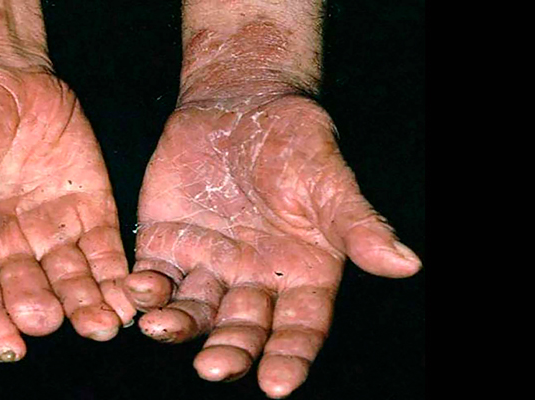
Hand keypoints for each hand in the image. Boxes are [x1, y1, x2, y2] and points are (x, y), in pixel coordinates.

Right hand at [0, 60, 135, 361]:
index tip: (7, 346)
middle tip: (53, 320)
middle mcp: (3, 250)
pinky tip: (130, 293)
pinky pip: (104, 252)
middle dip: (40, 309)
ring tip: (105, 323)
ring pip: (70, 281)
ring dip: (88, 304)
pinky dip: (116, 274)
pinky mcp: (87, 214)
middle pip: (24, 292)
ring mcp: (48, 235)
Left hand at [125, 93, 420, 396]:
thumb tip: (406, 264)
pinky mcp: (167, 244)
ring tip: (160, 329)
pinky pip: (154, 277)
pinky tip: (137, 291)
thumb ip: (357, 224)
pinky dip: (145, 289)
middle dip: (228, 352)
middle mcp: (252, 280)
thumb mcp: (330, 181)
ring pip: (193, 311)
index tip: (276, 385)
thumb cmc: (296, 142)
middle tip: (212, 369)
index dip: (289, 358)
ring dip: (177, 326)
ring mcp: (208, 265)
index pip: (297, 330)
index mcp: (299, 275)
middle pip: (241, 330)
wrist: (241, 103)